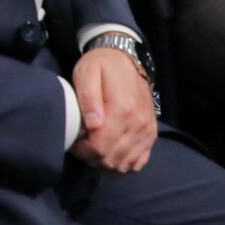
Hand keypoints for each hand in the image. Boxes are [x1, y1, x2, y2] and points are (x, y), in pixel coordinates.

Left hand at [69, 45, 156, 174]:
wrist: (126, 59)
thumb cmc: (102, 65)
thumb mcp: (86, 73)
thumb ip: (88, 98)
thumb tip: (92, 125)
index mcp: (121, 110)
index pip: (100, 147)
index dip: (82, 151)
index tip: (73, 142)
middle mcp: (138, 124)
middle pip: (111, 159)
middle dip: (91, 158)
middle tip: (80, 146)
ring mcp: (147, 132)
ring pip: (124, 164)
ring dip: (105, 163)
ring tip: (92, 150)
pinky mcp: (151, 135)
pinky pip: (138, 162)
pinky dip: (123, 164)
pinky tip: (110, 155)